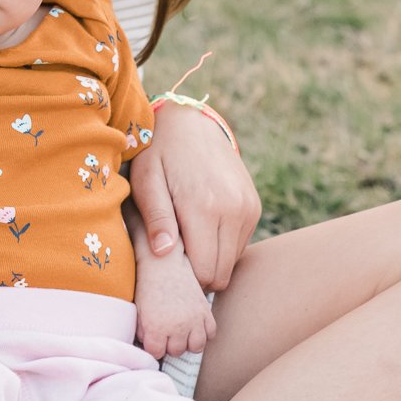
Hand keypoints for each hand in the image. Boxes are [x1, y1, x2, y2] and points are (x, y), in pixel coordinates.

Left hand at [127, 102, 260, 292]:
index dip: (184, 278)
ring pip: (232, 262)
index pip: (205, 271)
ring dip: (210, 258)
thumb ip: (156, 217)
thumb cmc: (158, 153)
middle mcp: (234, 209)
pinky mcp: (254, 206)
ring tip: (186, 236)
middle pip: (221, 273)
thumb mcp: (146, 180)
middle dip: (198, 273)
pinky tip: (201, 227)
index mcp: (204, 205)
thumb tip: (164, 253)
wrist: (190, 123)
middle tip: (174, 255)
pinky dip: (221, 245)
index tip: (166, 264)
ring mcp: (249, 208)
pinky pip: (239, 244)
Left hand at [133, 241, 215, 359]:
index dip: (154, 346)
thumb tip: (149, 345)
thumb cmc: (147, 285)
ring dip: (188, 341)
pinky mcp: (206, 311)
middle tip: (166, 331)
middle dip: (170, 343)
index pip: (156, 353)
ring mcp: (194, 320)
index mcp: (156, 328)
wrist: (163, 263)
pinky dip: (204, 331)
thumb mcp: (138, 309)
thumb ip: (142, 331)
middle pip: (176, 351)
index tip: (153, 337)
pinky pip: (210, 333)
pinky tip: (195, 324)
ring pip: (196, 347)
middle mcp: (177, 327)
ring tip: (181, 330)